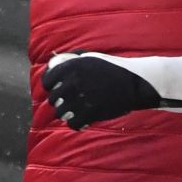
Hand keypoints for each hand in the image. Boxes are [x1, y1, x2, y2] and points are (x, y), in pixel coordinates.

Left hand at [41, 53, 159, 128]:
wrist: (134, 84)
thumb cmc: (114, 69)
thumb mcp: (92, 57)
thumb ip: (73, 60)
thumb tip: (56, 62)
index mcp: (72, 67)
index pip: (47, 80)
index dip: (50, 86)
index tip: (55, 90)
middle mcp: (74, 82)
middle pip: (53, 99)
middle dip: (59, 102)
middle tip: (69, 103)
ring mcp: (81, 98)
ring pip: (61, 113)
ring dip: (67, 114)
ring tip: (75, 112)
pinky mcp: (91, 112)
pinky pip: (73, 123)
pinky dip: (77, 124)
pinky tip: (82, 121)